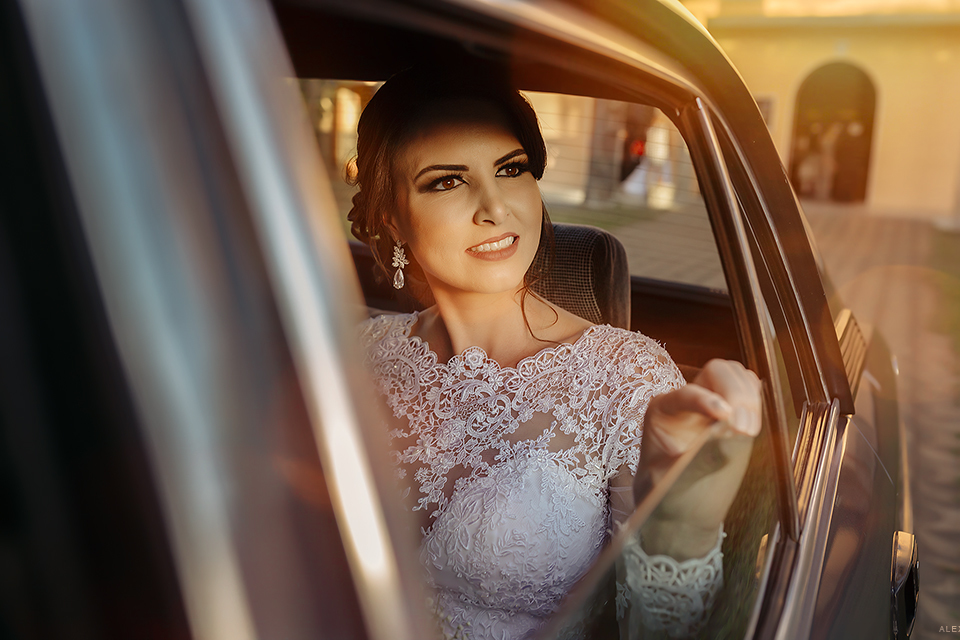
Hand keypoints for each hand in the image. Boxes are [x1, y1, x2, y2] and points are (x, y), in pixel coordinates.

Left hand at [635, 359, 761, 558]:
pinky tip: (753, 423)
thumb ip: (701, 459)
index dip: (707, 401)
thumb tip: (732, 436)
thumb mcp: (674, 481)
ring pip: (735, 375)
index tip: (726, 417)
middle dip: (736, 393)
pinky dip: (756, 399)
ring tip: (749, 429)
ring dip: (749, 396)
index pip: (686, 394)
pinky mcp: (732, 411)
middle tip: (745, 428)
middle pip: (716, 371)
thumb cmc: (666, 493)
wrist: (676, 509)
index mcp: (662, 411)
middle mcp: (686, 400)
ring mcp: (711, 402)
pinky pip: (748, 389)